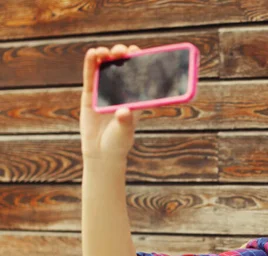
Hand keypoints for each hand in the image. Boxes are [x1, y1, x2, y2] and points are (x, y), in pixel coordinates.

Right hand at [80, 44, 142, 160]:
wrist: (102, 152)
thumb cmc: (119, 142)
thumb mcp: (125, 132)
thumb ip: (125, 122)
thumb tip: (124, 111)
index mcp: (134, 97)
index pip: (138, 76)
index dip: (138, 62)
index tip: (137, 52)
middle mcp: (120, 91)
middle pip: (121, 68)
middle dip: (122, 57)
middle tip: (122, 52)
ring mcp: (104, 91)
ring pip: (105, 69)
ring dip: (106, 57)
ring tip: (105, 52)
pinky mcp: (90, 95)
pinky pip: (90, 76)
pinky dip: (90, 64)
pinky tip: (92, 53)